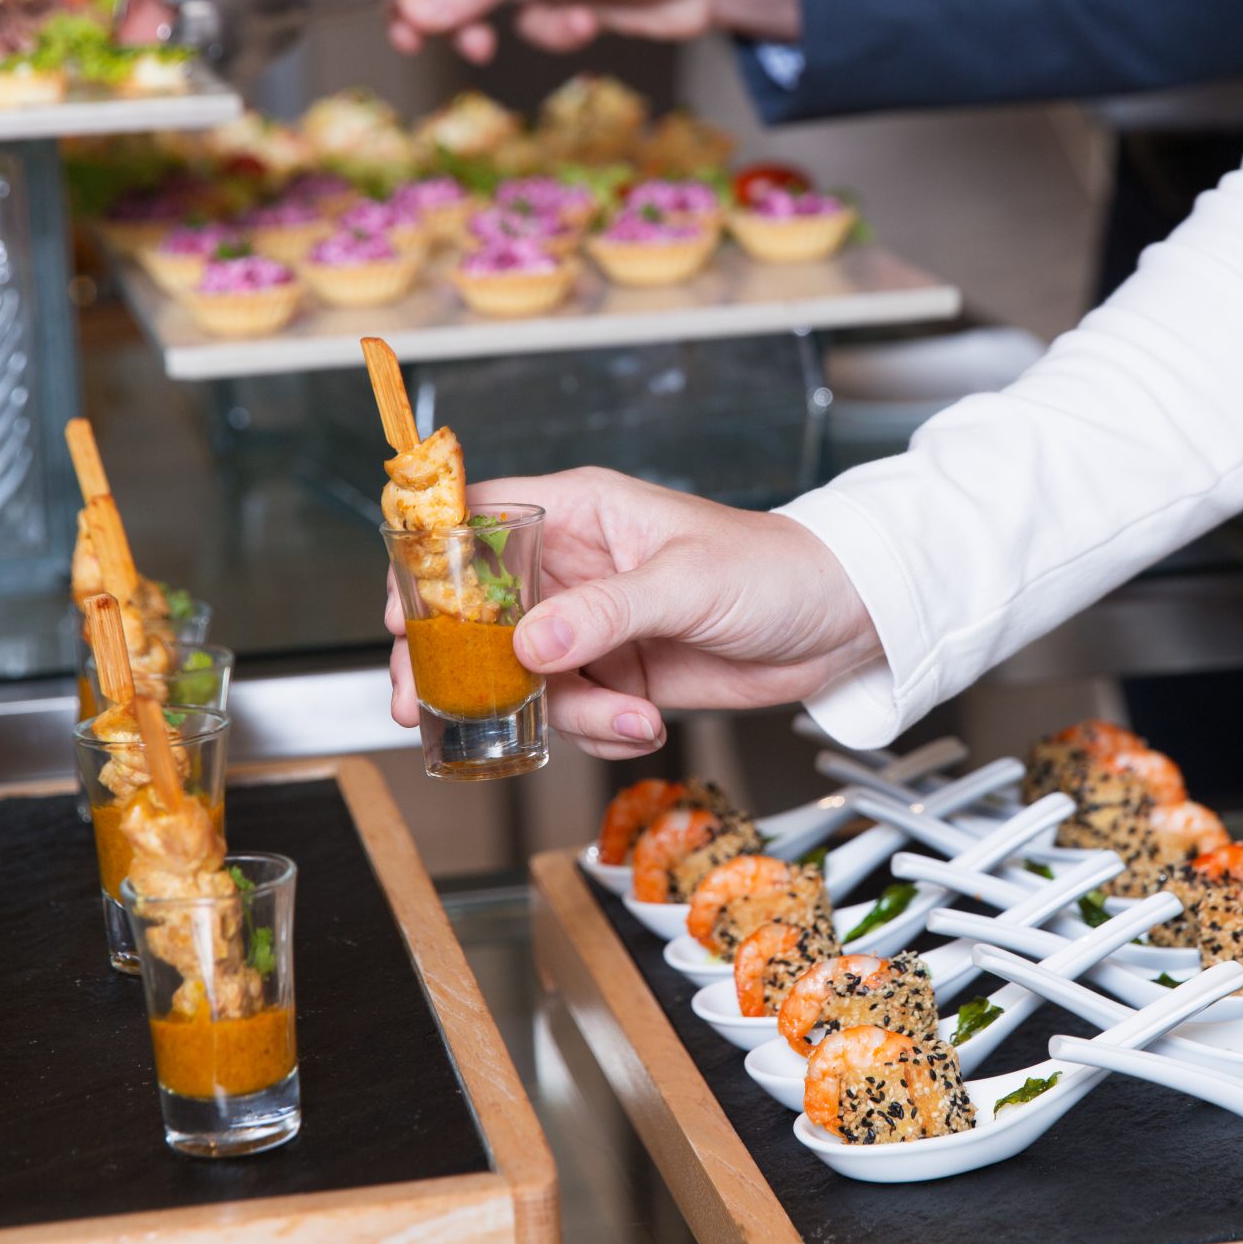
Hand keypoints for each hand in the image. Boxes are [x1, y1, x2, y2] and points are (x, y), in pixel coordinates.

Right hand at [385, 468, 881, 758]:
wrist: (839, 625)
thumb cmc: (776, 570)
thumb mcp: (687, 582)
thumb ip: (606, 613)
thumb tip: (530, 642)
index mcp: (582, 513)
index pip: (478, 522)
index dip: (429, 566)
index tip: (402, 616)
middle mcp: (576, 568)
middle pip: (478, 614)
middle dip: (456, 665)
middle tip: (426, 706)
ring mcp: (593, 626)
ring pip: (525, 678)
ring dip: (563, 712)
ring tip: (626, 716)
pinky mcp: (617, 675)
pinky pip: (573, 714)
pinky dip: (602, 731)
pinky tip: (647, 722)